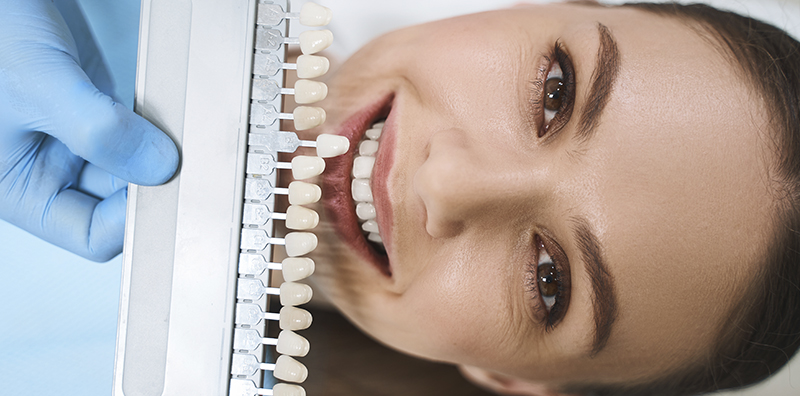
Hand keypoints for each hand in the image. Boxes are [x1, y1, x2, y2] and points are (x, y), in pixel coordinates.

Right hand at [0, 0, 178, 260]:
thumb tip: (159, 167)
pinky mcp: (96, 110)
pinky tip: (178, 114)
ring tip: (191, 139)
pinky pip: (137, 132)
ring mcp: (75, 140)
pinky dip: (159, 127)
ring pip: (133, 166)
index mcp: (20, 187)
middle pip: (120, 204)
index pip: (90, 234)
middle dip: (155, 185)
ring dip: (162, 155)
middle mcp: (48, 170)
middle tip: (195, 166)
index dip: (131, 221)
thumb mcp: (40, 86)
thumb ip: (98, 131)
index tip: (165, 188)